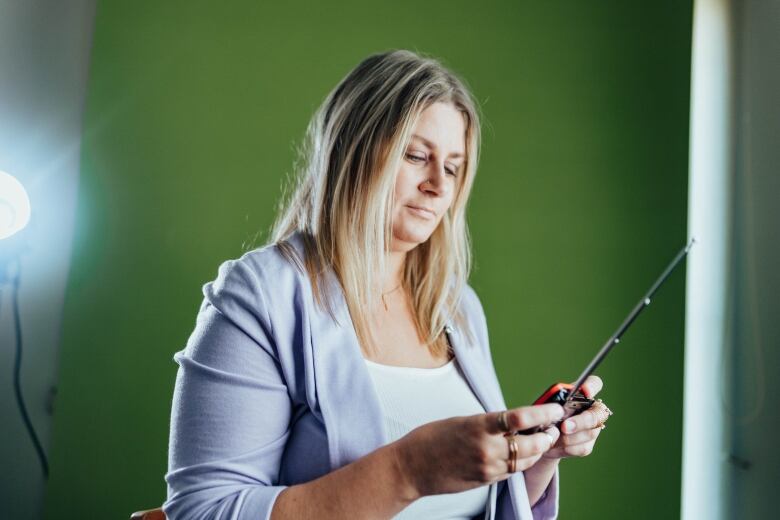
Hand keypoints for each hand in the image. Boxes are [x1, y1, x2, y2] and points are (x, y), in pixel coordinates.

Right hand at [392, 403, 563, 498]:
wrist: (412, 467)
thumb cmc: (432, 438)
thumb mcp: (463, 421)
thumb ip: (490, 423)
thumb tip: (516, 422)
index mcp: (479, 426)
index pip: (521, 418)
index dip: (543, 413)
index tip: (556, 409)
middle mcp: (487, 449)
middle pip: (531, 444)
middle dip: (547, 436)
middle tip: (554, 427)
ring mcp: (488, 468)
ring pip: (526, 461)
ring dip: (537, 450)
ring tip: (542, 440)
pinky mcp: (486, 480)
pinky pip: (512, 471)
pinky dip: (521, 462)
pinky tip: (521, 453)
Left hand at [542, 375, 611, 459]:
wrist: (539, 438)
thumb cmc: (542, 415)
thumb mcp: (543, 406)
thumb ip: (551, 405)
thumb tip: (552, 411)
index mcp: (581, 395)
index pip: (594, 384)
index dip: (592, 386)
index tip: (585, 391)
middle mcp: (591, 410)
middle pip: (596, 414)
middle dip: (581, 421)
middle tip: (564, 427)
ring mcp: (592, 428)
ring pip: (590, 433)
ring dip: (570, 438)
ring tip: (553, 437)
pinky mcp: (588, 444)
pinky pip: (582, 447)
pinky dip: (567, 448)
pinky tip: (555, 446)